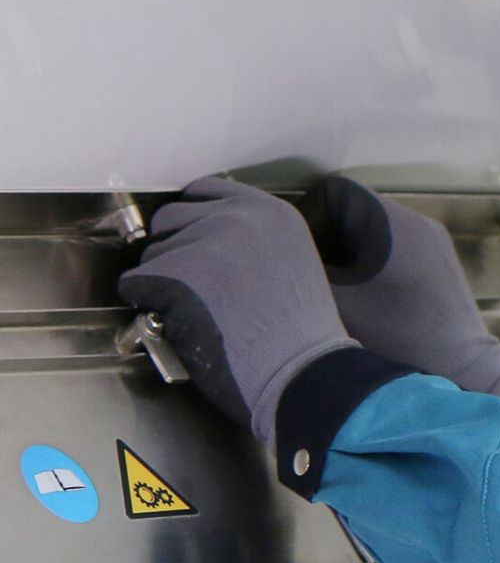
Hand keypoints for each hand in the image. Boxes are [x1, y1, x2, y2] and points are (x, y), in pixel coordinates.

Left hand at [118, 177, 356, 441]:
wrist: (303, 372)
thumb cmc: (300, 338)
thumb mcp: (291, 264)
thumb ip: (252, 242)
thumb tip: (205, 242)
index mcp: (271, 213)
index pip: (206, 190)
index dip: (193, 220)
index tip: (195, 244)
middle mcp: (237, 216)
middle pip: (170, 218)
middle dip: (173, 252)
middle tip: (192, 287)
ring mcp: (204, 242)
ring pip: (151, 254)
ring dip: (163, 283)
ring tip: (198, 313)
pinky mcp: (176, 273)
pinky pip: (135, 284)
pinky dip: (149, 306)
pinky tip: (182, 324)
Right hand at [298, 176, 499, 397]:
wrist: (465, 370)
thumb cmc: (401, 335)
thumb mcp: (340, 303)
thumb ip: (308, 272)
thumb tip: (284, 256)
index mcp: (394, 221)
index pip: (335, 193)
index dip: (308, 215)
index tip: (295, 249)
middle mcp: (419, 223)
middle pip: (355, 213)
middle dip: (327, 238)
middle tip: (309, 272)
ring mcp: (435, 244)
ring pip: (374, 235)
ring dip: (350, 256)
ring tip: (334, 288)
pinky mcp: (443, 266)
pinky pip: (396, 252)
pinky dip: (374, 268)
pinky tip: (364, 299)